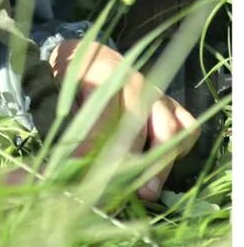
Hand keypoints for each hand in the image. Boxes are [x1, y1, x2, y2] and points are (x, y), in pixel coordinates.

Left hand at [48, 38, 198, 200]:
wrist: (90, 55)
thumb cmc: (72, 79)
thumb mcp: (60, 94)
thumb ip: (65, 125)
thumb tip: (59, 166)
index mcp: (103, 75)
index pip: (103, 114)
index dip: (93, 145)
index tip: (81, 171)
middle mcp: (136, 82)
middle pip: (139, 126)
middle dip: (128, 162)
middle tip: (115, 190)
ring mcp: (158, 93)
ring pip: (171, 129)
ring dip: (160, 163)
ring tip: (146, 191)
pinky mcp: (172, 104)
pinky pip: (188, 127)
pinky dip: (180, 148)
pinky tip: (161, 166)